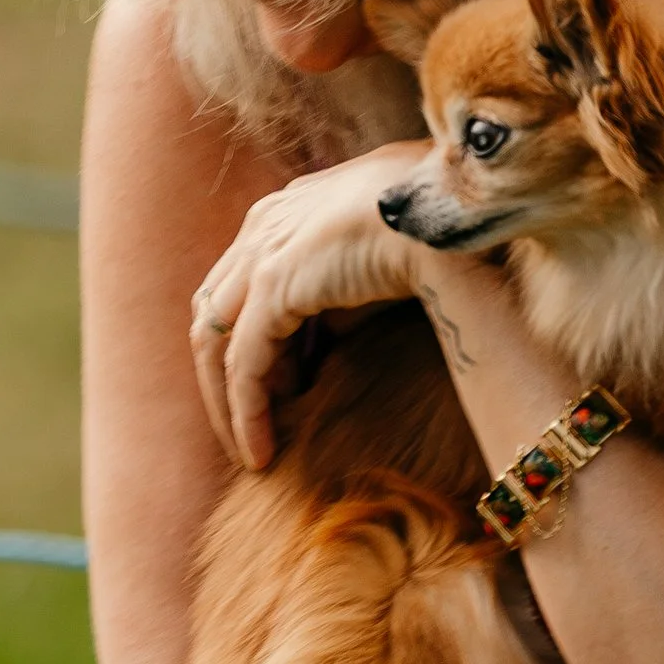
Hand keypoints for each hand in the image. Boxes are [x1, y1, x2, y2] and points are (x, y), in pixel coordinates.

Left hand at [190, 144, 429, 467]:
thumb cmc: (432, 231)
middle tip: (247, 430)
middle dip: (222, 379)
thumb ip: (341, 301)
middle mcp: (261, 226)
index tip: (280, 391)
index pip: (240, 286)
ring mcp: (261, 253)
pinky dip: (247, 414)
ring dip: (226, 406)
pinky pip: (244, 367)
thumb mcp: (376, 265)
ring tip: (251, 453)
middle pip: (213, 314)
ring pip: (215, 344)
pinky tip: (260, 453)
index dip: (250, 342)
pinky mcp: (272, 286)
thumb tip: (324, 344)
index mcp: (285, 210)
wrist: (449, 210)